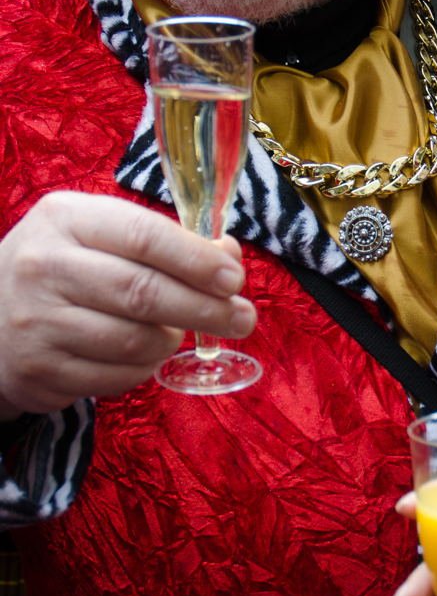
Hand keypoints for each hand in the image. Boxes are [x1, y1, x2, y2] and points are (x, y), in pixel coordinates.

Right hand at [0, 191, 256, 416]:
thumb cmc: (62, 267)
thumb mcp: (100, 234)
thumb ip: (163, 240)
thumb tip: (229, 257)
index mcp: (65, 218)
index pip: (143, 235)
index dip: (196, 260)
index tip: (234, 278)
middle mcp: (43, 266)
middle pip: (142, 293)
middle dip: (205, 309)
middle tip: (243, 318)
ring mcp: (36, 322)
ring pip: (134, 341)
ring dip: (172, 340)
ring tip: (180, 332)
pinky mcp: (38, 371)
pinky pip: (116, 377)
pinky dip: (145, 369)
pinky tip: (145, 355)